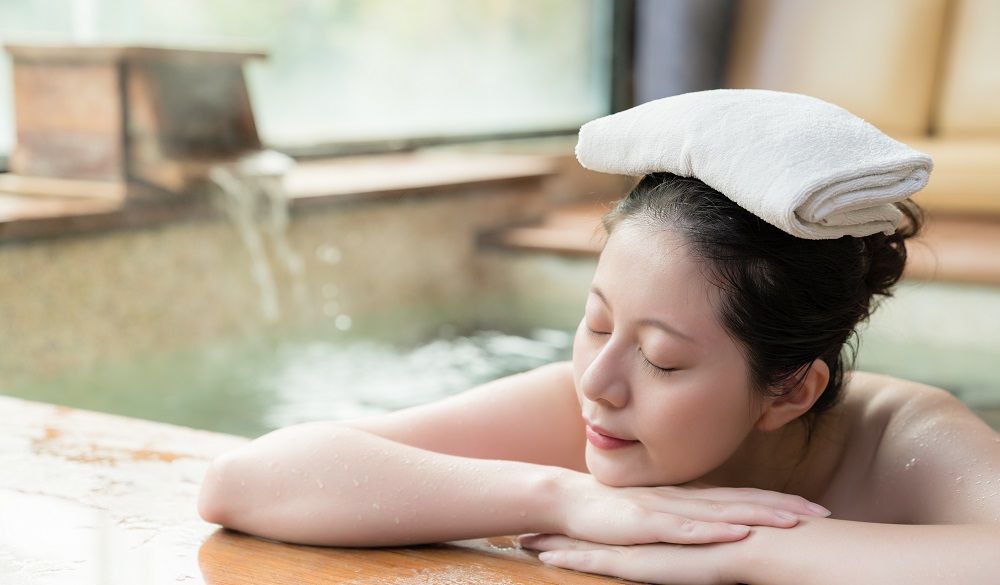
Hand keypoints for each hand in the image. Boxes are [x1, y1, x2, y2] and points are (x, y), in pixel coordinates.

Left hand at [520, 533, 740, 584]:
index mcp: (661, 523)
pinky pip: (598, 561)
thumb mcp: (719, 539)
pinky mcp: (640, 559)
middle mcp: (643, 527)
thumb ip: (705, 536)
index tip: (568, 520)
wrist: (754, 542)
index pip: (620, 520)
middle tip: (528, 531)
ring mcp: (638, 542)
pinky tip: (547, 560)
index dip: (593, 520)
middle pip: (595, 527)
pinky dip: (572, 558)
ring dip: (556, 542)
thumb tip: (713, 539)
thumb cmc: (746, 543)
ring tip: (523, 542)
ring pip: (587, 542)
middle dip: (561, 527)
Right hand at [550, 472, 828, 545]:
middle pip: (742, 500)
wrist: (566, 502)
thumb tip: (721, 535)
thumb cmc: (611, 514)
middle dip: (783, 506)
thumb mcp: (656, 519)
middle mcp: (684, 498)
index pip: (742, 497)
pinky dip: (713, 530)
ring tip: (794, 521)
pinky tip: (737, 532)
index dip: (779, 501)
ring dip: (759, 515)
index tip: (817, 509)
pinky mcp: (644, 522)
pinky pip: (684, 528)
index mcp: (690, 498)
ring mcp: (665, 508)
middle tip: (823, 513)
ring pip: (720, 511)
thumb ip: (687, 523)